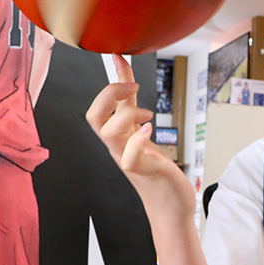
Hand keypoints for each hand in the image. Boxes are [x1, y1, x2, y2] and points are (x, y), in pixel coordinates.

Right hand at [85, 54, 192, 213]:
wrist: (170, 207)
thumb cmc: (158, 171)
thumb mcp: (143, 131)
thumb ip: (133, 107)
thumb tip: (127, 77)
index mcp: (117, 136)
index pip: (100, 105)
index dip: (109, 78)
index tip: (120, 57)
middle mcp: (117, 147)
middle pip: (93, 117)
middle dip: (108, 94)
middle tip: (132, 88)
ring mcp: (126, 159)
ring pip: (107, 133)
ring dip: (126, 115)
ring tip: (148, 115)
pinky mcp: (142, 172)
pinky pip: (128, 157)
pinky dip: (137, 141)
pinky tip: (150, 132)